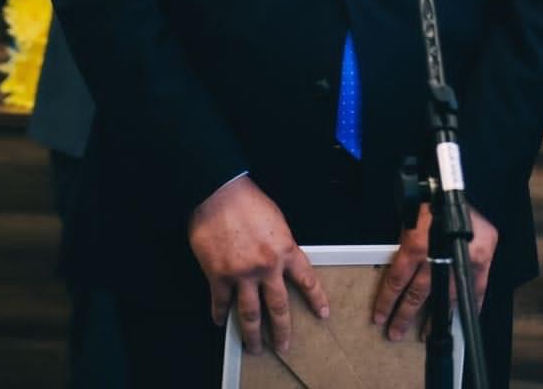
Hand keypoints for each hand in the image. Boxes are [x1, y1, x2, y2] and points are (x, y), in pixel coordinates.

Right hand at [188, 176, 329, 354]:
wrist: (220, 194)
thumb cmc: (248, 201)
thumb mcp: (277, 221)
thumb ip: (280, 245)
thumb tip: (280, 261)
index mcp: (285, 249)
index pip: (306, 280)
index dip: (316, 299)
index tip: (323, 313)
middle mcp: (267, 266)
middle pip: (278, 307)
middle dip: (282, 331)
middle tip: (284, 346)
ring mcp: (242, 274)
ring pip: (250, 314)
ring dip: (253, 335)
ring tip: (254, 347)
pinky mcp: (219, 275)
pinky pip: (221, 302)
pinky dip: (219, 314)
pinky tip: (220, 321)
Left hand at [372, 202, 497, 341]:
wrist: (469, 182)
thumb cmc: (435, 192)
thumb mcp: (410, 212)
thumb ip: (406, 239)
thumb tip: (401, 260)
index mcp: (416, 245)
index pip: (397, 281)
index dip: (387, 301)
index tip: (380, 317)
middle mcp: (437, 258)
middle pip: (417, 295)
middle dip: (404, 316)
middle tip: (395, 333)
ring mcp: (462, 262)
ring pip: (445, 299)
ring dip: (435, 319)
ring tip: (426, 335)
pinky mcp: (482, 260)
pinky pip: (476, 291)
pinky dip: (470, 307)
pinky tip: (462, 319)